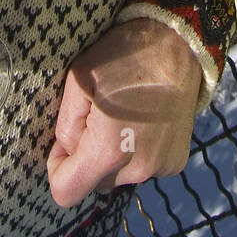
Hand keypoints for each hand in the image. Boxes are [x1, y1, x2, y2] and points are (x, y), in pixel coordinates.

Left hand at [47, 19, 201, 207]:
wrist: (180, 45)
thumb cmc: (126, 56)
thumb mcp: (79, 79)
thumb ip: (65, 124)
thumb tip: (67, 150)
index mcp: (109, 152)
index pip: (65, 192)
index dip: (57, 167)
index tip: (66, 139)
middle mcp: (138, 170)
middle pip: (93, 183)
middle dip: (87, 155)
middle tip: (98, 115)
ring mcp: (161, 168)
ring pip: (118, 174)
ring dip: (113, 154)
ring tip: (124, 114)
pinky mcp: (176, 162)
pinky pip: (142, 166)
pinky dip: (137, 150)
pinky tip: (145, 120)